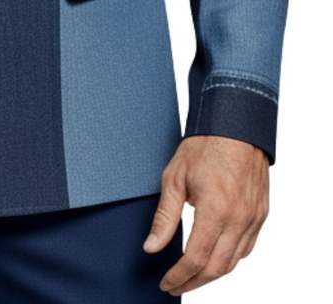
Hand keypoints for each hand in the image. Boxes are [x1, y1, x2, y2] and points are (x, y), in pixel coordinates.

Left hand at [143, 135, 268, 294]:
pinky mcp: (261, 214)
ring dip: (212, 275)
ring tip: (192, 278)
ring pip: (233, 262)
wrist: (236, 125)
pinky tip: (215, 259)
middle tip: (176, 286)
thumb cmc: (204, 146)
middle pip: (216, 268)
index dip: (179, 276)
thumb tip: (152, 247)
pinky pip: (246, 248)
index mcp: (216, 210)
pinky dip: (229, 260)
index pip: (196, 258)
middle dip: (194, 282)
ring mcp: (253, 218)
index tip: (166, 283)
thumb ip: (165, 217)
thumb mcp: (174, 178)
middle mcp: (239, 219)